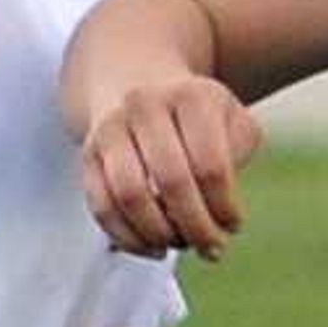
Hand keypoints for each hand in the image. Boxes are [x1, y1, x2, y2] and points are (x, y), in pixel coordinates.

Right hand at [79, 73, 260, 259]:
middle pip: (171, 181)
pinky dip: (128, 237)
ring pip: (130, 195)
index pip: (211, 165)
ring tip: (181, 245)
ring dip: (160, 234)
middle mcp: (145, 106)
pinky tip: (153, 248)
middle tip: (212, 248)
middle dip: (196, 227)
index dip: (224, 206)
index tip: (233, 225)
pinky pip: (102, 205)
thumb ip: (240, 153)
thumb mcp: (232, 120)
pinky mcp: (88, 153)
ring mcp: (111, 128)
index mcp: (190, 97)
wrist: (135, 78)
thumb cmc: (196, 116)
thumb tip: (219, 205)